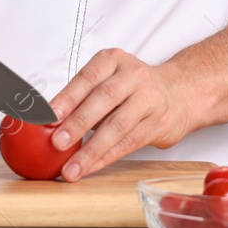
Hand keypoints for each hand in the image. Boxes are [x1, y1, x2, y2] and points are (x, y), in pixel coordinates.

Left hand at [48, 48, 195, 181]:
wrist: (178, 93)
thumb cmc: (132, 87)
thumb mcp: (109, 77)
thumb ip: (83, 95)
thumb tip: (49, 121)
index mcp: (114, 60)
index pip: (88, 77)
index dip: (68, 97)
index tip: (49, 116)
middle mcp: (134, 76)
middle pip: (104, 99)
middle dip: (79, 123)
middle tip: (58, 142)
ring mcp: (149, 100)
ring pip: (118, 126)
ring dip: (91, 150)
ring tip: (71, 167)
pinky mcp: (158, 124)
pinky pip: (128, 144)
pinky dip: (106, 158)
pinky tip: (90, 167)